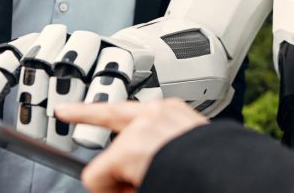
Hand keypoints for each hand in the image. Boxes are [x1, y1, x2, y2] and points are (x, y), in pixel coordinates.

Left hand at [55, 99, 208, 192]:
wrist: (227, 173)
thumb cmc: (214, 165)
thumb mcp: (188, 146)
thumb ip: (162, 147)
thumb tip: (139, 167)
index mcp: (174, 113)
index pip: (128, 110)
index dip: (90, 112)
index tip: (65, 110)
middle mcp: (155, 114)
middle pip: (115, 140)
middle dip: (120, 166)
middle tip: (136, 181)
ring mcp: (140, 131)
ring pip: (109, 164)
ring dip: (125, 181)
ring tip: (153, 182)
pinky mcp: (127, 151)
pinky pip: (97, 179)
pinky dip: (113, 191)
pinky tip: (139, 189)